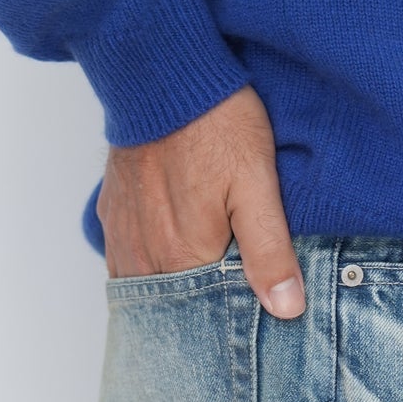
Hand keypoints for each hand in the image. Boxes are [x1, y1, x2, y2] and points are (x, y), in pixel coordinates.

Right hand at [96, 85, 305, 318]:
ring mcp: (124, 232)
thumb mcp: (257, 185)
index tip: (251, 333)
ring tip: (201, 301)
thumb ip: (269, 253)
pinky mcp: (115, 211)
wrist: (163, 68)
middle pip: (173, 309)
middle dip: (201, 316)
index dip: (229, 325)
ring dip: (171, 299)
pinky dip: (148, 273)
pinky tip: (170, 269)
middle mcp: (143, 254)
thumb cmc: (216, 123)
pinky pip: (125, 262)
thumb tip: (287, 310)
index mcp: (181, 257)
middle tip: (231, 318)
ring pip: (146, 290)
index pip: (205, 317)